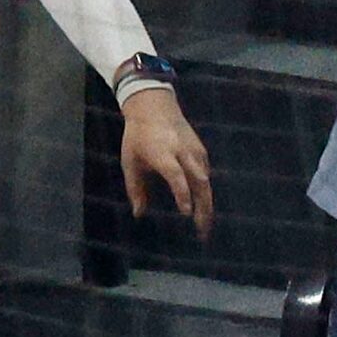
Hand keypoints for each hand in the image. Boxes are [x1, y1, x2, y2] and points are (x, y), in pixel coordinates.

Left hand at [120, 88, 214, 238]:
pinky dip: (205, 192)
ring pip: (206, 181)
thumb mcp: (130, 161)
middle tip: (202, 231)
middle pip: (199, 181)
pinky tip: (203, 207)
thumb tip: (139, 214)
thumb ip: (135, 188)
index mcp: (163, 153)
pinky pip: (206, 175)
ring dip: (207, 204)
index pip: (176, 176)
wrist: (154, 105)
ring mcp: (195, 150)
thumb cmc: (138, 136)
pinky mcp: (201, 151)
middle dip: (203, 207)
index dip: (183, 194)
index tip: (187, 213)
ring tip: (204, 226)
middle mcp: (182, 152)